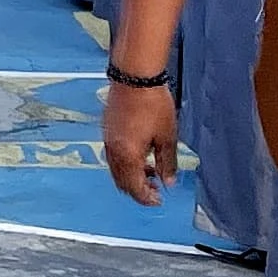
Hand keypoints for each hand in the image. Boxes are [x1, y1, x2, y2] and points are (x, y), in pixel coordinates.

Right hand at [102, 78, 178, 203]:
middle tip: (155, 188)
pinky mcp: (108, 129)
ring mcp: (108, 139)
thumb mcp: (167, 136)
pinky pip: (114, 155)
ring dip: (132, 175)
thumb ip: (167, 162)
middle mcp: (114, 151)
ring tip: (151, 170)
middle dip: (138, 189)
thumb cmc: (153, 103)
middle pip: (122, 182)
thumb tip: (169, 181)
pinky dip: (126, 162)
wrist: (135, 77)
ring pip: (116, 169)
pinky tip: (141, 153)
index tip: (158, 199)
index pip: (134, 188)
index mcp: (128, 156)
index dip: (146, 197)